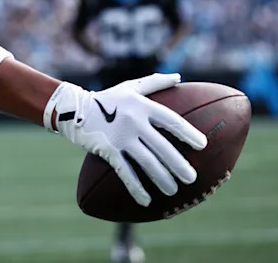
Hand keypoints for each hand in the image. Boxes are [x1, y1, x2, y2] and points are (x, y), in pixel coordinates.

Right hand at [45, 73, 206, 206]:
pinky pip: (125, 171)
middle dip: (178, 164)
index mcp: (142, 106)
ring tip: (173, 190)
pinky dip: (136, 187)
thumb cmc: (107, 98)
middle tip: (192, 178)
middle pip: (162, 146)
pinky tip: (146, 200)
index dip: (188, 133)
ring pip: (146, 161)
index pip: (171, 120)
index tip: (203, 145)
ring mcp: (120, 136)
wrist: (74, 108)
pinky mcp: (107, 149)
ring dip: (161, 178)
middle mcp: (133, 121)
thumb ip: (155, 82)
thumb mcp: (130, 87)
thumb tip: (178, 77)